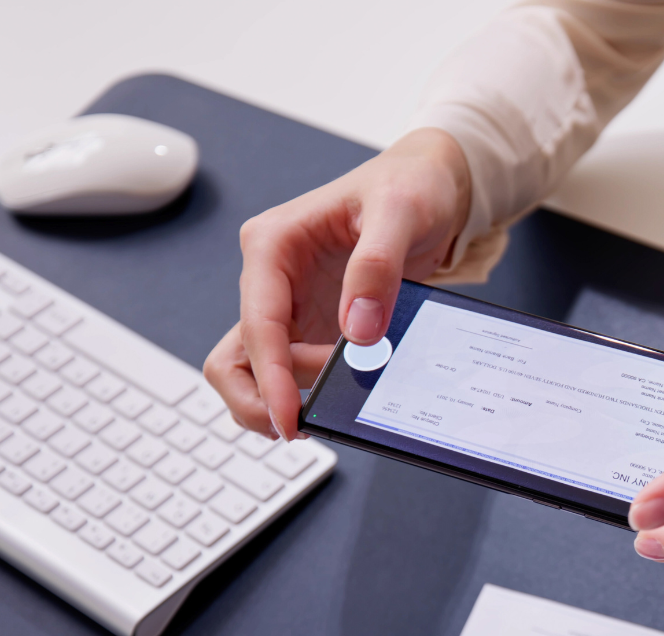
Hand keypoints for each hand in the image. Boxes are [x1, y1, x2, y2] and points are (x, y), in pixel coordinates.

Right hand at [203, 128, 471, 439]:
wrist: (429, 187)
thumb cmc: (410, 186)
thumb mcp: (401, 212)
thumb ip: (377, 266)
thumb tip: (358, 331)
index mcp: (273, 244)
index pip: (256, 324)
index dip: (270, 377)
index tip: (289, 418)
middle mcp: (270, 277)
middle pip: (234, 358)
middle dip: (262, 398)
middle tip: (308, 421)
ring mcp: (288, 305)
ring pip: (255, 371)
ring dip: (285, 398)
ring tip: (335, 401)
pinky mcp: (311, 325)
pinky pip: (294, 371)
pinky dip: (311, 391)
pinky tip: (344, 395)